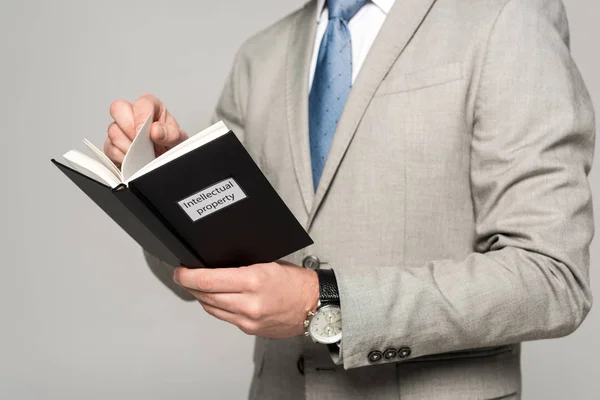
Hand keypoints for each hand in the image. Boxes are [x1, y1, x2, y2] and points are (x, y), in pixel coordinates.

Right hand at [105, 94, 187, 165]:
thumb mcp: (178, 140)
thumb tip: (155, 130)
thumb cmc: (171, 146)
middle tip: (141, 142)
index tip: (145, 133)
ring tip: (142, 154)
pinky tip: (133, 161)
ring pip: (113, 130)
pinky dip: (121, 157)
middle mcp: (134, 114)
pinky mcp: (112, 144)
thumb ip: (171, 134)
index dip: (141, 117)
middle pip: (118, 109)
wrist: (164, 163)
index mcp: (151, 107)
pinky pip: (110, 148)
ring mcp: (121, 129)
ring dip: (127, 145)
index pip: (141, 104)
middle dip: (129, 128)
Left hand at [173, 262, 319, 337]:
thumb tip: (217, 266)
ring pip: (212, 308)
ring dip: (202, 297)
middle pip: (206, 295)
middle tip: (183, 277)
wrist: (315, 305)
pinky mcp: (250, 329)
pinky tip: (216, 299)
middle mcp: (249, 302)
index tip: (179, 271)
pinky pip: (225, 318)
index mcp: (253, 280)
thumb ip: (242, 266)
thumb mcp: (268, 263)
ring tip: (197, 287)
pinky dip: (216, 307)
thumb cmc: (296, 282)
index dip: (188, 276)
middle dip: (191, 285)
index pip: (208, 280)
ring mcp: (248, 319)